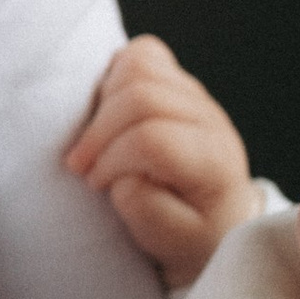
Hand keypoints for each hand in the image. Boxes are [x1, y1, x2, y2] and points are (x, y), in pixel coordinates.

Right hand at [64, 34, 260, 281]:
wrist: (217, 217)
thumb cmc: (192, 232)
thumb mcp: (175, 243)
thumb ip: (149, 212)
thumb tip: (123, 177)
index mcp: (212, 160)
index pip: (152, 139)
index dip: (112, 160)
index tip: (97, 186)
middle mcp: (208, 118)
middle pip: (142, 96)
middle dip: (99, 132)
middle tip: (83, 167)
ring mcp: (193, 95)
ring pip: (139, 66)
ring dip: (103, 101)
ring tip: (96, 139)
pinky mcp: (176, 81)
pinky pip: (140, 55)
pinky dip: (113, 77)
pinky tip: (106, 113)